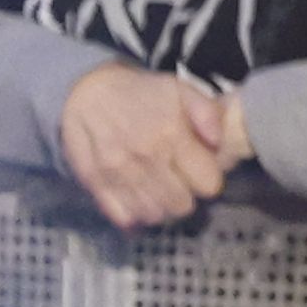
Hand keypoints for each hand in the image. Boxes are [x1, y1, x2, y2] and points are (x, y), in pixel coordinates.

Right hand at [56, 60, 244, 229]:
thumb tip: (219, 144)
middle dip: (185, 196)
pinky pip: (123, 217)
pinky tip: (136, 199)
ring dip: (160, 207)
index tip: (199, 172)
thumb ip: (207, 113)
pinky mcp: (96, 183)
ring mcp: (118, 173)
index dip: (208, 179)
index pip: (207, 184)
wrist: (87, 91)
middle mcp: (145, 157)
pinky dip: (133, 214)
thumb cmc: (141, 93)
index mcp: (172, 133)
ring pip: (153, 214)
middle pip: (181, 205)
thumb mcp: (180, 89)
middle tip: (178, 182)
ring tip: (157, 191)